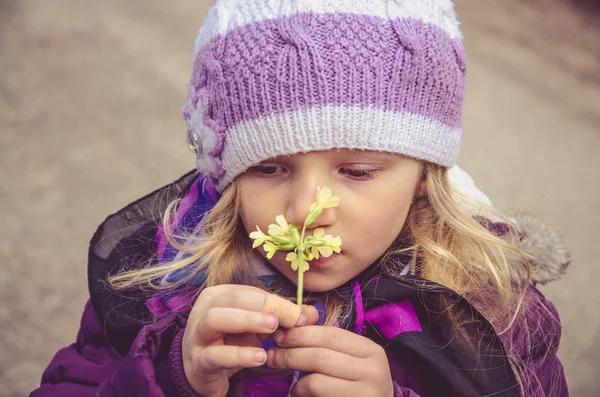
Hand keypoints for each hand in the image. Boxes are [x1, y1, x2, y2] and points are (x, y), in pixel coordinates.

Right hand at [182, 284, 318, 396]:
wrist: (205, 373)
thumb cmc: (231, 343)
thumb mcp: (259, 329)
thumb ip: (283, 319)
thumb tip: (312, 313)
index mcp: (219, 295)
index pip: (250, 291)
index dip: (277, 301)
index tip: (300, 315)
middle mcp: (204, 309)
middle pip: (233, 298)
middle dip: (265, 305)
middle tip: (290, 319)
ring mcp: (196, 335)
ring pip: (216, 319)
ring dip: (247, 321)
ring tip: (272, 330)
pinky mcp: (197, 361)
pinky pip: (215, 355)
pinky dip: (240, 355)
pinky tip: (261, 357)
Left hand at [267, 326, 393, 396]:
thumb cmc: (357, 383)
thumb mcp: (350, 359)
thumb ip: (327, 344)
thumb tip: (290, 329)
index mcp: (370, 351)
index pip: (331, 335)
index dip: (302, 333)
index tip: (279, 335)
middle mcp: (372, 371)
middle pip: (321, 356)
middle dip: (291, 353)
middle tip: (271, 354)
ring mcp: (365, 393)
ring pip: (316, 380)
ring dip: (293, 377)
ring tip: (284, 375)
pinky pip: (317, 396)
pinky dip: (300, 392)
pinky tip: (295, 391)